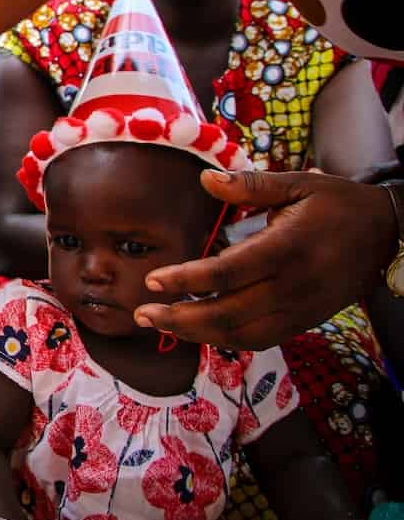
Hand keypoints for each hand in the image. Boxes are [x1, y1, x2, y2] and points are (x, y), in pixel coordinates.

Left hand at [135, 171, 396, 349]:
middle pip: (228, 313)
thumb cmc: (338, 204)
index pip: (227, 273)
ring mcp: (300, 309)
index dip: (187, 280)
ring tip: (161, 324)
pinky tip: (198, 331)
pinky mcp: (304, 321)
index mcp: (286, 249)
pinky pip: (261, 339)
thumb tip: (205, 179)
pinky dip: (226, 341)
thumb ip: (250, 185)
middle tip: (141, 312)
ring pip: (242, 335)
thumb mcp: (300, 183)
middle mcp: (292, 286)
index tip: (153, 280)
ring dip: (197, 334)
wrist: (388, 235)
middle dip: (180, 317)